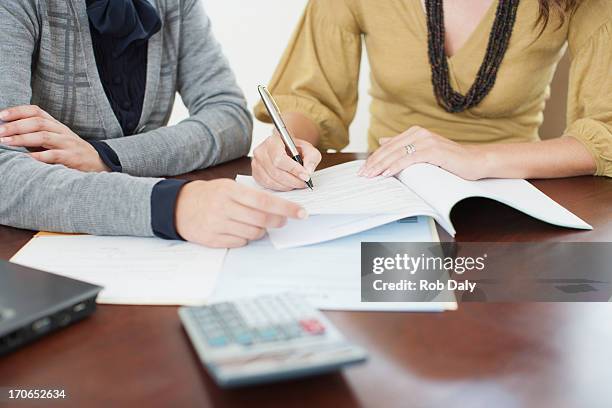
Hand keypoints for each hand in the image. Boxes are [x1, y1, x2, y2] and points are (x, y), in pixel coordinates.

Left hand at [0, 105, 108, 171]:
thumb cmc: (69, 152)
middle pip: (38, 122)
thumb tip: (7, 133)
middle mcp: (62, 131)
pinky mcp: (72, 158)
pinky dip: (39, 156)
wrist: (98, 164)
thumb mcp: (54, 139)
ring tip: (5, 142)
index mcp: (56, 124)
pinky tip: (27, 157)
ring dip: (22, 139)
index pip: (36, 111)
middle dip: (15, 126)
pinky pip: (54, 155)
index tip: (1, 116)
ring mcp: (68, 144)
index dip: (18, 111)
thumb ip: (35, 135)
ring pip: (44, 136)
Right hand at [175, 179, 307, 247]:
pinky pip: (240, 242)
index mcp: (230, 191)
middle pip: (261, 219)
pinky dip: (246, 238)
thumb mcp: (228, 187)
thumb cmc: (211, 195)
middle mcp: (223, 207)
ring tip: (256, 224)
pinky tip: (240, 230)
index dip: (285, 208)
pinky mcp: (212, 240)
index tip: (301, 213)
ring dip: (261, 231)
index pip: (264, 200)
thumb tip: (279, 209)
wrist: (179, 206)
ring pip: (252, 233)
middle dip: (277, 221)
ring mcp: (217, 225)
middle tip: (281, 221)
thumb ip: (250, 196)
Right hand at [252, 133, 320, 190]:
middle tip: (304, 183)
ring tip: (297, 184)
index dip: (293, 170)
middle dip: (292, 180)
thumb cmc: (296, 149)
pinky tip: (288, 184)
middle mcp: (261, 151)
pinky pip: (267, 185)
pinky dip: (280, 188)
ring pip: (271, 181)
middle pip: (275, 172)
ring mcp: (256, 163)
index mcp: (272, 141)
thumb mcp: (308, 149)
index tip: (305, 176)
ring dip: (287, 185)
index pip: (280, 159)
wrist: (286, 150)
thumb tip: (307, 171)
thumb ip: (311, 158)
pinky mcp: (256, 174)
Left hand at [359, 126, 489, 180]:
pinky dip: (396, 166)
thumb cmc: (450, 160)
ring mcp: (426, 140)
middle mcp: (419, 133)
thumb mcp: (423, 151)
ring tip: (370, 176)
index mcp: (414, 132)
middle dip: (374, 163)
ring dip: (381, 166)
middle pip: (389, 149)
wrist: (474, 161)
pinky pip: (409, 159)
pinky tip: (386, 174)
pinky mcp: (433, 150)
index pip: (388, 146)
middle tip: (362, 175)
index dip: (374, 158)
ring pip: (396, 154)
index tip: (363, 170)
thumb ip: (404, 146)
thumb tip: (383, 141)